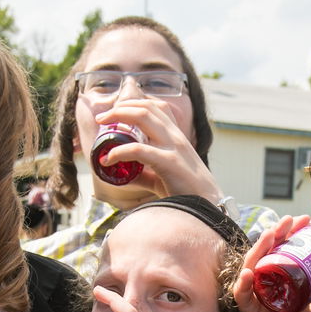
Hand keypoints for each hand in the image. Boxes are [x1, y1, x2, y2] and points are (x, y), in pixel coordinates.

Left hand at [94, 99, 219, 199]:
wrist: (208, 207)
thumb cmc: (187, 194)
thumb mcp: (163, 179)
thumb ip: (145, 174)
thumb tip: (124, 176)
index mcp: (176, 137)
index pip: (157, 107)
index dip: (134, 104)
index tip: (116, 113)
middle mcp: (175, 136)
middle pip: (146, 107)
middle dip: (120, 107)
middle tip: (102, 118)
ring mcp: (173, 147)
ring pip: (143, 117)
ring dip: (118, 117)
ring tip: (102, 128)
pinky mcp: (169, 162)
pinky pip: (138, 150)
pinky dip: (118, 152)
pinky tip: (107, 160)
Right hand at [233, 216, 310, 311]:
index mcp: (286, 281)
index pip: (285, 250)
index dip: (292, 234)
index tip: (305, 220)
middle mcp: (270, 286)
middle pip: (267, 254)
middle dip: (275, 234)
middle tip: (290, 220)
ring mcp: (260, 299)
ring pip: (252, 268)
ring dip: (259, 249)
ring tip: (270, 235)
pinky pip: (241, 298)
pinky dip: (242, 285)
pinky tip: (249, 274)